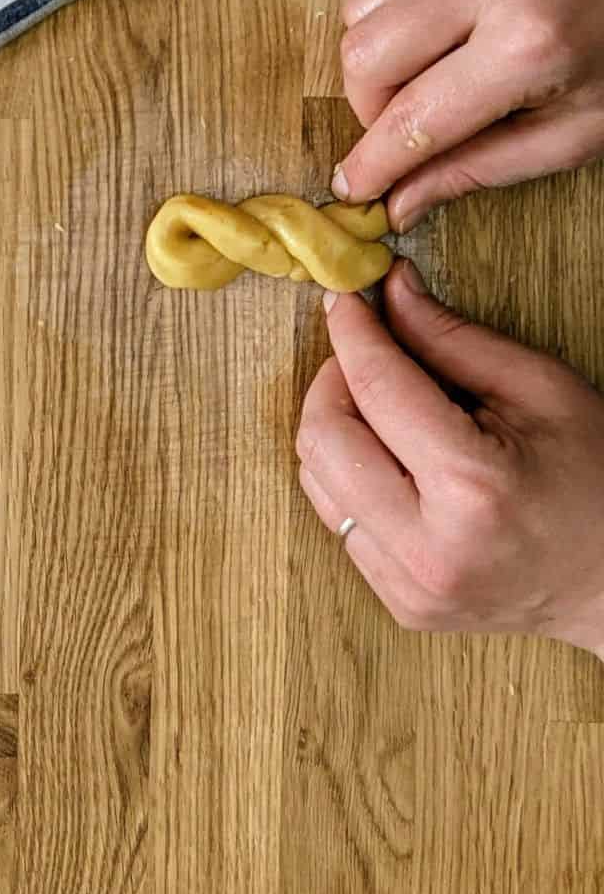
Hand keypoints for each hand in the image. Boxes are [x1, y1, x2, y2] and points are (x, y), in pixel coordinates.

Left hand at [295, 259, 603, 656]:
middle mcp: (428, 547)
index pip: (377, 389)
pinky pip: (339, 519)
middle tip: (368, 355)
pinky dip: (351, 475)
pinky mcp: (400, 603)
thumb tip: (390, 291)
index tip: (343, 301)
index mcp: (471, 488)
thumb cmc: (595, 480)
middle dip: (333, 380)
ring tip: (387, 410)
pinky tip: (395, 460)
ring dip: (338, 428)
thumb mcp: (539, 390)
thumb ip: (452, 337)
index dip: (353, 333)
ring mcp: (410, 586)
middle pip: (323, 438)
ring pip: (317, 480)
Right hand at [332, 0, 603, 231]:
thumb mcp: (578, 130)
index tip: (353, 185)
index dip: (372, 161)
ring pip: (364, 5)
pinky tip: (445, 18)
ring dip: (379, 51)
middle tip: (403, 121)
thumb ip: (482, 167)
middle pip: (365, 54)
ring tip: (428, 66)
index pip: (413, 117)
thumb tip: (402, 202)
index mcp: (531, 45)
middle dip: (369, 104)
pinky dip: (400, 2)